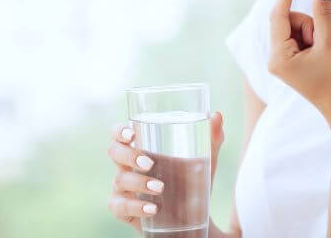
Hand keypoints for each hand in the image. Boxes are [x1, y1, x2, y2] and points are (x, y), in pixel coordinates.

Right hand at [108, 111, 224, 232]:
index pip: (119, 133)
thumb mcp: (204, 159)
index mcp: (141, 147)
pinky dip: (136, 207)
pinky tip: (153, 208)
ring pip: (120, 179)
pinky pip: (120, 206)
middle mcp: (127, 165)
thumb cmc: (191, 180)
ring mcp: (123, 187)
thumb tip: (216, 115)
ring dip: (139, 182)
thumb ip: (211, 137)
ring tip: (160, 187)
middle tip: (150, 163)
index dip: (119, 130)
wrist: (192, 217)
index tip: (132, 134)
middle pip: (114, 152)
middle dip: (129, 155)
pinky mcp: (124, 209)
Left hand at [267, 0, 330, 122]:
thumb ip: (323, 13)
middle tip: (324, 43)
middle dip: (310, 23)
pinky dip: (315, 38)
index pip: (278, 14)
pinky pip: (302, 37)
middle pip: (289, 20)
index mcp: (278, 57)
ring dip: (315, 32)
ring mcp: (284, 61)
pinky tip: (324, 55)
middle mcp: (275, 59)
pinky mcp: (293, 62)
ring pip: (298, 27)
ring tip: (325, 53)